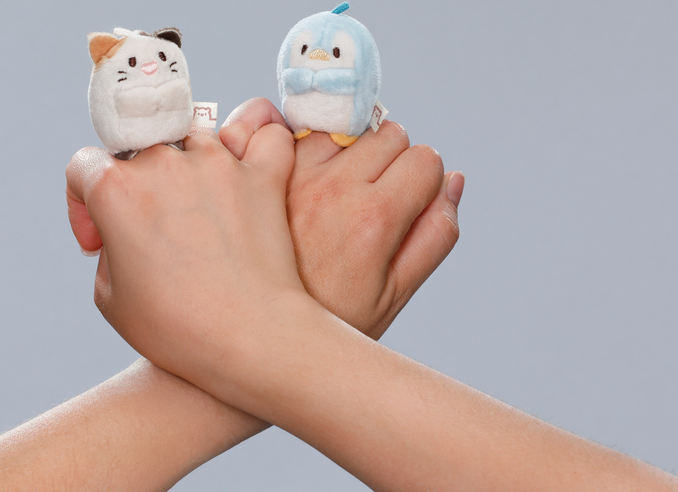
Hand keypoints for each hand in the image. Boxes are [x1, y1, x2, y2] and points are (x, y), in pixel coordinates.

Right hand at [67, 125, 300, 384]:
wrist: (251, 341)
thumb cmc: (177, 330)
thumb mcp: (109, 298)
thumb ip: (108, 246)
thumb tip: (128, 230)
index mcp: (116, 190)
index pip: (84, 166)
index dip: (83, 204)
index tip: (99, 241)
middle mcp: (164, 164)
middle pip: (138, 152)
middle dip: (134, 189)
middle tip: (149, 233)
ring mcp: (218, 164)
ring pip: (193, 138)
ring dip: (188, 166)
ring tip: (197, 209)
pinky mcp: (263, 177)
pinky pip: (265, 133)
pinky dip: (257, 140)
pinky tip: (248, 164)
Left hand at [221, 98, 462, 338]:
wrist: (256, 333)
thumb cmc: (330, 321)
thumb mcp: (394, 293)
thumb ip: (435, 234)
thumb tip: (453, 179)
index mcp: (375, 218)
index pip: (426, 159)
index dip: (424, 182)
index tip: (408, 203)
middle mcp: (333, 188)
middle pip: (389, 133)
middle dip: (392, 159)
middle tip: (373, 197)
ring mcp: (292, 176)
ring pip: (344, 126)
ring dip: (348, 148)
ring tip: (337, 190)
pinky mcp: (260, 173)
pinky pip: (294, 131)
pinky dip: (306, 146)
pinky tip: (304, 180)